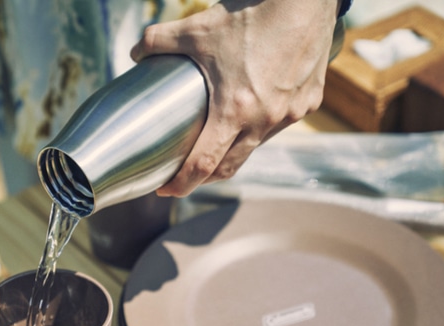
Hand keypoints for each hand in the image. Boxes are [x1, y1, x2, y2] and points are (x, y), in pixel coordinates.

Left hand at [130, 0, 340, 196]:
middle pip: (229, 167)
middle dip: (203, 178)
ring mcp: (290, 114)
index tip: (167, 190)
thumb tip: (134, 53)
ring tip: (214, 145)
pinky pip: (279, 124)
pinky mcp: (309, 101)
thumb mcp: (196, 28)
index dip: (182, 184)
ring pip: (255, 146)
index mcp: (235, 110)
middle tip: (184, 175)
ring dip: (233, 152)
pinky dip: (260, 126)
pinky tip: (249, 115)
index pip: (203, 165)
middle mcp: (265, 120)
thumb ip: (158, 41)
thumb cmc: (250, 15)